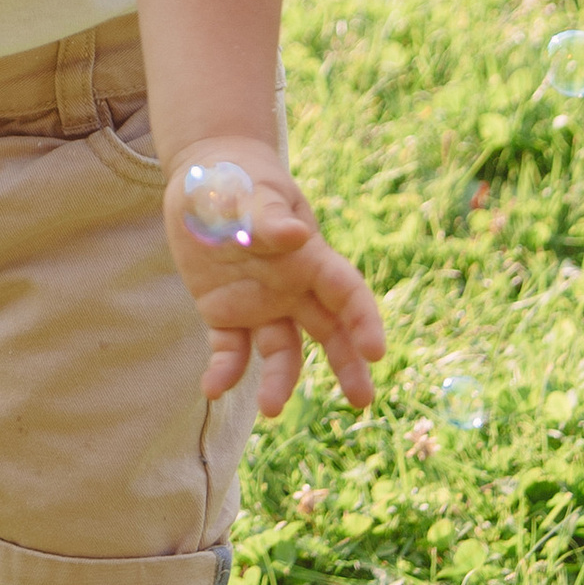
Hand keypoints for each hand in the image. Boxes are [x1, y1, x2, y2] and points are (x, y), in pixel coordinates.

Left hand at [162, 136, 385, 418]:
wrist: (206, 175)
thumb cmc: (238, 177)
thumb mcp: (251, 191)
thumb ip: (270, 217)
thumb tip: (297, 235)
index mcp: (308, 256)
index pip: (346, 292)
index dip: (364, 320)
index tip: (376, 351)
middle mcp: (292, 287)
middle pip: (329, 331)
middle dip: (348, 364)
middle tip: (362, 400)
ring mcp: (260, 304)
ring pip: (282, 351)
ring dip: (280, 381)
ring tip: (271, 409)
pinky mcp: (225, 314)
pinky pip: (231, 350)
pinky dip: (225, 371)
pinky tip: (212, 387)